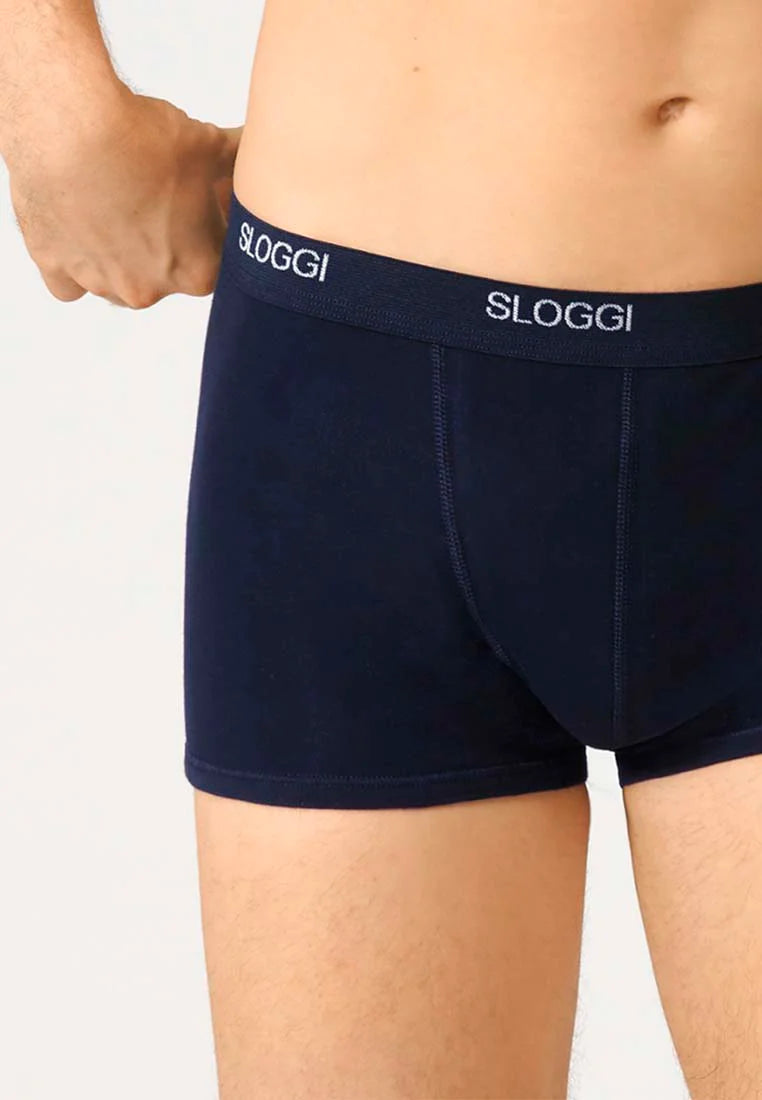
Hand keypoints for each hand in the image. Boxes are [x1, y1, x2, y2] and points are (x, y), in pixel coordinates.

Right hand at [7, 87, 242, 307]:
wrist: (70, 127)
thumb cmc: (144, 139)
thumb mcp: (207, 146)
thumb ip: (237, 160)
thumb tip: (259, 147)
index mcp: (197, 271)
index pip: (218, 262)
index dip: (214, 230)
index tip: (204, 204)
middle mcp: (149, 289)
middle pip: (167, 275)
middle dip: (168, 243)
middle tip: (158, 199)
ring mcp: (100, 283)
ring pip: (118, 280)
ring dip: (123, 254)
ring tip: (119, 204)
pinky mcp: (55, 267)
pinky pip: (69, 282)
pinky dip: (75, 261)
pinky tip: (81, 229)